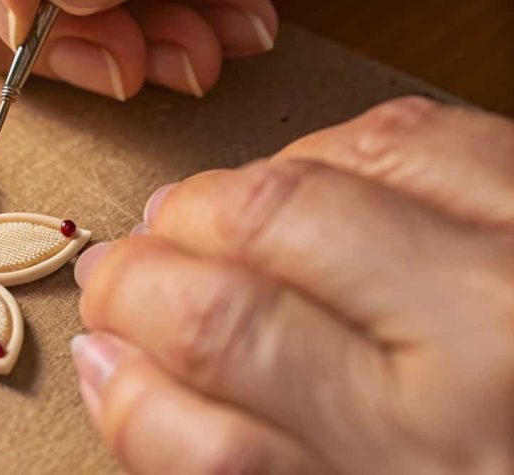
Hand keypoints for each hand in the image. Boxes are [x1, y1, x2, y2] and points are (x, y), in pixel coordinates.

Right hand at [73, 97, 513, 473]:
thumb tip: (112, 365)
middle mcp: (478, 385)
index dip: (126, 395)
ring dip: (214, 203)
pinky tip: (301, 180)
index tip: (101, 352)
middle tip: (122, 273)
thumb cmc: (505, 453)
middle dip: (141, 281)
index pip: (213, 452)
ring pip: (299, 195)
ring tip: (195, 222)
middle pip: (233, 309)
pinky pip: (403, 134)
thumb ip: (228, 462)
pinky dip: (321, 148)